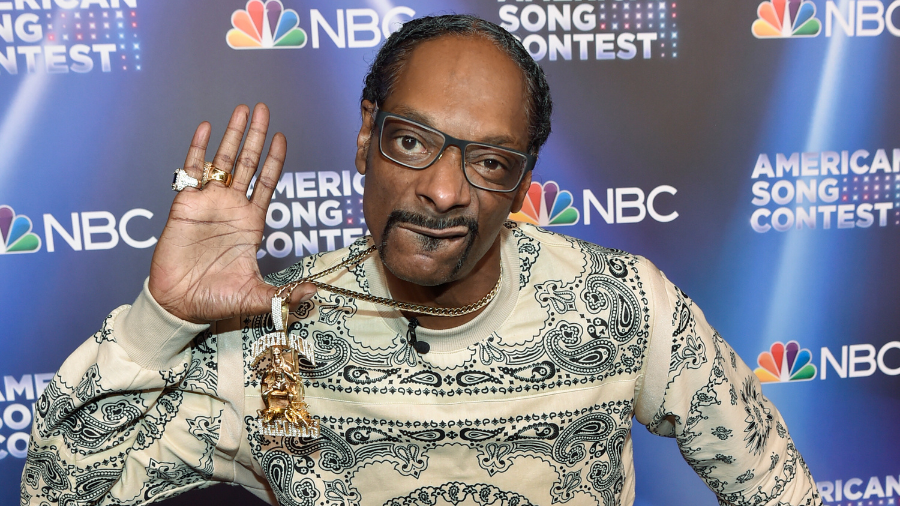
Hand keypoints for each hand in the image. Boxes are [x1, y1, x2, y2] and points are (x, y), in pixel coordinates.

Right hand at [148, 104, 314, 323]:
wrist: (179, 304)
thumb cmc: (217, 300)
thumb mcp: (257, 297)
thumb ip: (285, 293)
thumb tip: (314, 291)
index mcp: (251, 224)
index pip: (267, 184)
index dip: (275, 161)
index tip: (283, 137)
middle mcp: (232, 208)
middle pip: (248, 164)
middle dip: (256, 137)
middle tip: (264, 109)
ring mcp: (208, 203)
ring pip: (222, 162)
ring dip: (232, 136)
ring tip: (242, 110)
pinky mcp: (184, 205)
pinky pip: (191, 171)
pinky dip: (197, 149)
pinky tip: (205, 128)